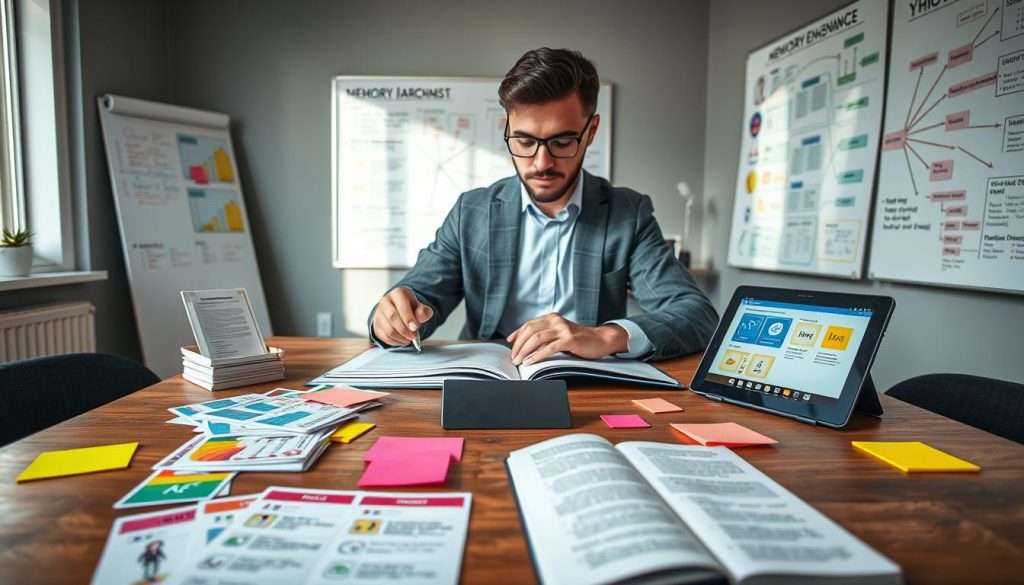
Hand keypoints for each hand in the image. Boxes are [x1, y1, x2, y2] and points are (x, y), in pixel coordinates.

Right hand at [372, 287, 433, 346]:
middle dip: (404, 329)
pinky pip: (385, 337)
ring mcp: (378, 313)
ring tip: (409, 339)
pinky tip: (403, 340)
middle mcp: (385, 301)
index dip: (408, 318)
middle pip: (392, 317)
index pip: (401, 305)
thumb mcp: (420, 308)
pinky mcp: (376, 325)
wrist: (399, 310)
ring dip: (401, 337)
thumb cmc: (411, 308)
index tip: (415, 327)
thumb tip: (421, 316)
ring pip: (388, 329)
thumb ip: (423, 312)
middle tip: (414, 336)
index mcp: (398, 293)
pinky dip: (396, 341)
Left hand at [506, 313, 627, 364]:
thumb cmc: (579, 339)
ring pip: (537, 339)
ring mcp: (563, 329)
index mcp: (552, 318)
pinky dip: (537, 355)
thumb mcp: (560, 333)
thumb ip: (546, 335)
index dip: (517, 334)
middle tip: (513, 357)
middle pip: (530, 331)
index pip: (529, 325)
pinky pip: (549, 347)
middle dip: (519, 345)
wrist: (601, 340)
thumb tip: (526, 345)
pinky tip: (531, 361)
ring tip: (519, 361)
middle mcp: (556, 320)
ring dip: (525, 351)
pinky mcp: (569, 340)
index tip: (510, 343)